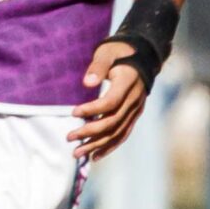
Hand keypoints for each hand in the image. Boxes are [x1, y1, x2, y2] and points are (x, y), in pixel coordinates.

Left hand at [68, 42, 150, 161]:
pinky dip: (110, 146)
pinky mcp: (134, 115)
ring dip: (97, 144)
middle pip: (113, 122)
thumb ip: (97, 67)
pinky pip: (123, 134)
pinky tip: (94, 156)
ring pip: (117, 132)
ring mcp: (136, 110)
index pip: (110, 102)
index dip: (92, 109)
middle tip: (69, 137)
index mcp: (128, 83)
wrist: (141, 57)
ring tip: (77, 152)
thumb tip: (86, 83)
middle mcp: (135, 100)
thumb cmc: (118, 52)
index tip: (73, 112)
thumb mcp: (107, 53)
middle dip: (90, 132)